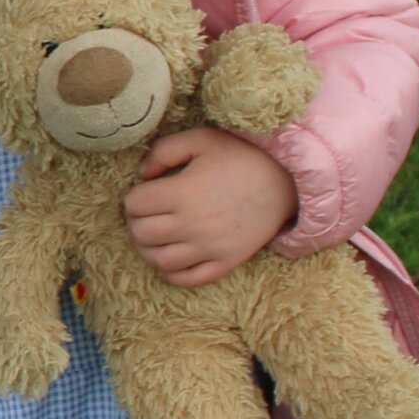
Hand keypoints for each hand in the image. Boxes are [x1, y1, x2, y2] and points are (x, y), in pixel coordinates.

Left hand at [123, 127, 298, 286]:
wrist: (286, 182)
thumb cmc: (241, 156)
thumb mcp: (200, 139)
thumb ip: (163, 151)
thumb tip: (142, 174)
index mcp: (182, 193)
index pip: (134, 204)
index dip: (132, 197)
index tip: (143, 192)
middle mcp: (192, 224)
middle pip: (142, 234)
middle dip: (134, 223)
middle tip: (142, 214)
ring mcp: (210, 247)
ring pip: (160, 261)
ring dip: (147, 250)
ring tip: (151, 237)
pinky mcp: (227, 261)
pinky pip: (190, 279)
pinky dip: (172, 273)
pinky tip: (170, 258)